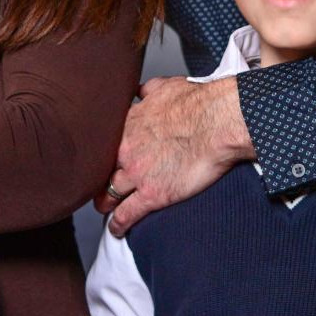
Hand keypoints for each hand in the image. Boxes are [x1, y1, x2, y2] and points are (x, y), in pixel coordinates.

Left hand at [97, 75, 254, 235]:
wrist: (216, 122)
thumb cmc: (198, 103)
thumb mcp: (166, 86)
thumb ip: (149, 90)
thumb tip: (142, 91)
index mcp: (129, 124)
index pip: (105, 143)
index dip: (104, 153)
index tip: (105, 158)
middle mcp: (126, 149)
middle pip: (101, 169)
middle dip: (99, 178)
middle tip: (99, 185)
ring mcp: (137, 173)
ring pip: (110, 193)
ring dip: (105, 202)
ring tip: (105, 208)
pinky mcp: (152, 194)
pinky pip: (126, 214)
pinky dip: (119, 224)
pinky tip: (116, 229)